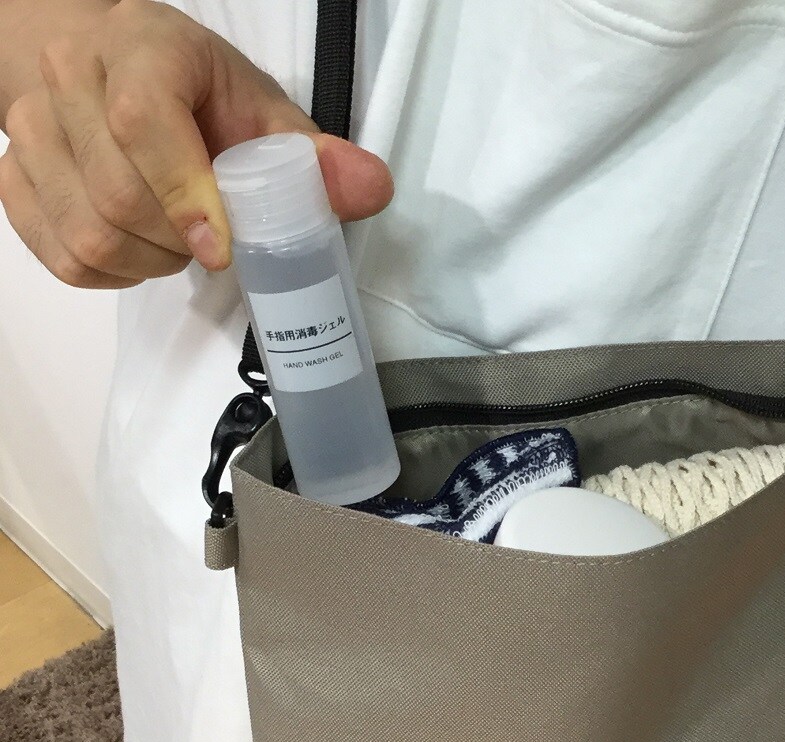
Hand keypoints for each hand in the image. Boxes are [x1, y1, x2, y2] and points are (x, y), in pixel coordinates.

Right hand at [0, 0, 391, 288]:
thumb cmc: (193, 94)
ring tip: (178, 240)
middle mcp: (69, 78)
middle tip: (214, 237)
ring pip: (88, 235)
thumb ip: (314, 156)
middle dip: (181, 240)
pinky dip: (113, 275)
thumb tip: (373, 188)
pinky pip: (63, 258)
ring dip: (149, 262)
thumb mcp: (260, 110)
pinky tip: (140, 251)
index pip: (143, 122)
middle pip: (118, 195)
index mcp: (139, 48)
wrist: (104, 70)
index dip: (186, 195)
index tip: (221, 248)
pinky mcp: (14, 180)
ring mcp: (29, 130)